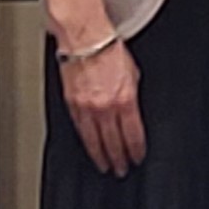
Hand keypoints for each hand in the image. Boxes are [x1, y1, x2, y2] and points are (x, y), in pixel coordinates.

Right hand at [56, 36, 145, 177]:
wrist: (85, 39)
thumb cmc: (110, 49)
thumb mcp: (134, 73)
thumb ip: (133, 95)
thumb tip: (133, 110)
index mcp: (125, 99)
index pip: (133, 134)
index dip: (136, 150)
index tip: (137, 157)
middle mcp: (105, 107)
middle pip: (114, 142)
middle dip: (119, 158)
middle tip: (122, 170)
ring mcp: (86, 108)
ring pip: (94, 141)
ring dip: (101, 156)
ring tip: (105, 166)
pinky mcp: (71, 105)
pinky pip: (80, 129)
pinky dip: (86, 141)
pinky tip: (89, 147)